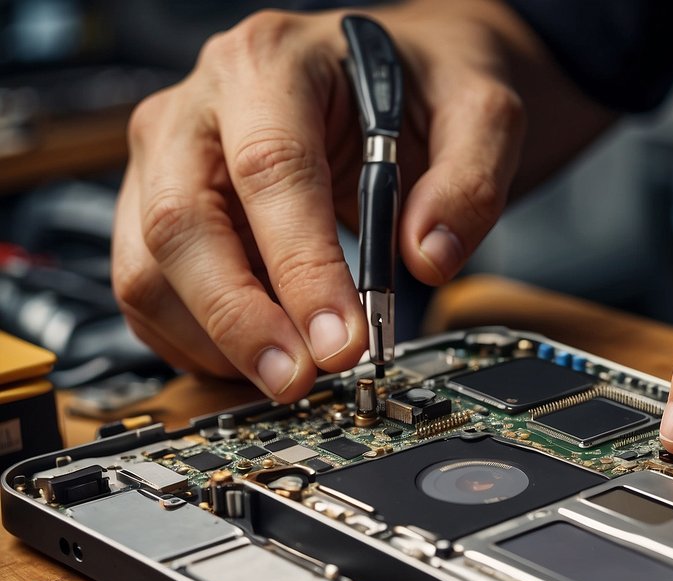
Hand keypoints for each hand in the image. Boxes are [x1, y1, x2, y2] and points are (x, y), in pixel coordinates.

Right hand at [112, 2, 610, 400]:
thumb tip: (430, 258)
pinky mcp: (156, 211)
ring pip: (148, 268)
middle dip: (239, 321)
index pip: (270, 173)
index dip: (302, 269)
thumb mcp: (481, 109)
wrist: (391, 75)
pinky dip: (199, 343)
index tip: (344, 343)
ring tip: (291, 375)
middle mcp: (198, 108)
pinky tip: (261, 357)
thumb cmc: (423, 86)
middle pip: (180, 225)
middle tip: (300, 381)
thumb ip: (470, 180)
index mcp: (270, 64)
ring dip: (215, 342)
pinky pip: (151, 293)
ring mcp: (166, 161)